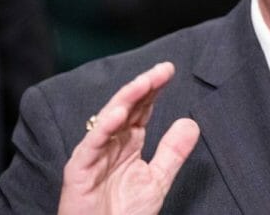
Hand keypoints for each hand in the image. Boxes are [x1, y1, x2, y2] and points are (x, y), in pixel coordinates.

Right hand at [58, 62, 198, 214]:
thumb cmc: (124, 214)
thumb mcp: (157, 179)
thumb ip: (173, 152)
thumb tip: (191, 123)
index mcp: (128, 143)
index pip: (142, 109)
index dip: (154, 89)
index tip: (169, 70)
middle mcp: (110, 143)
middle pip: (126, 108)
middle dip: (143, 87)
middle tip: (162, 69)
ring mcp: (93, 154)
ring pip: (108, 120)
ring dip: (126, 100)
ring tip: (144, 82)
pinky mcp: (79, 170)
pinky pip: (91, 145)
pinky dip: (103, 128)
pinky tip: (118, 113)